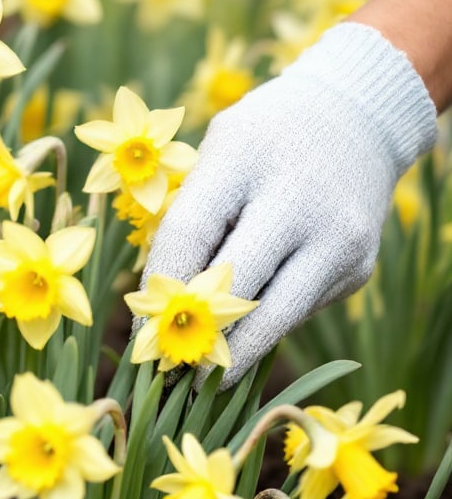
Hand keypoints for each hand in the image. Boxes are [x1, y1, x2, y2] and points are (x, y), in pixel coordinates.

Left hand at [143, 23, 437, 382]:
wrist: (358, 118)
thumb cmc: (261, 142)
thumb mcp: (216, 152)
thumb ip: (189, 214)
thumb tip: (154, 302)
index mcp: (245, 160)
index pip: (188, 236)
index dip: (159, 288)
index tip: (140, 327)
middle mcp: (299, 202)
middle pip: (236, 288)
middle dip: (196, 336)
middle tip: (166, 370)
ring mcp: (337, 239)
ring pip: (275, 318)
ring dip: (233, 356)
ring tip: (198, 381)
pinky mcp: (358, 268)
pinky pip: (297, 311)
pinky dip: (265, 326)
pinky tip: (242, 336)